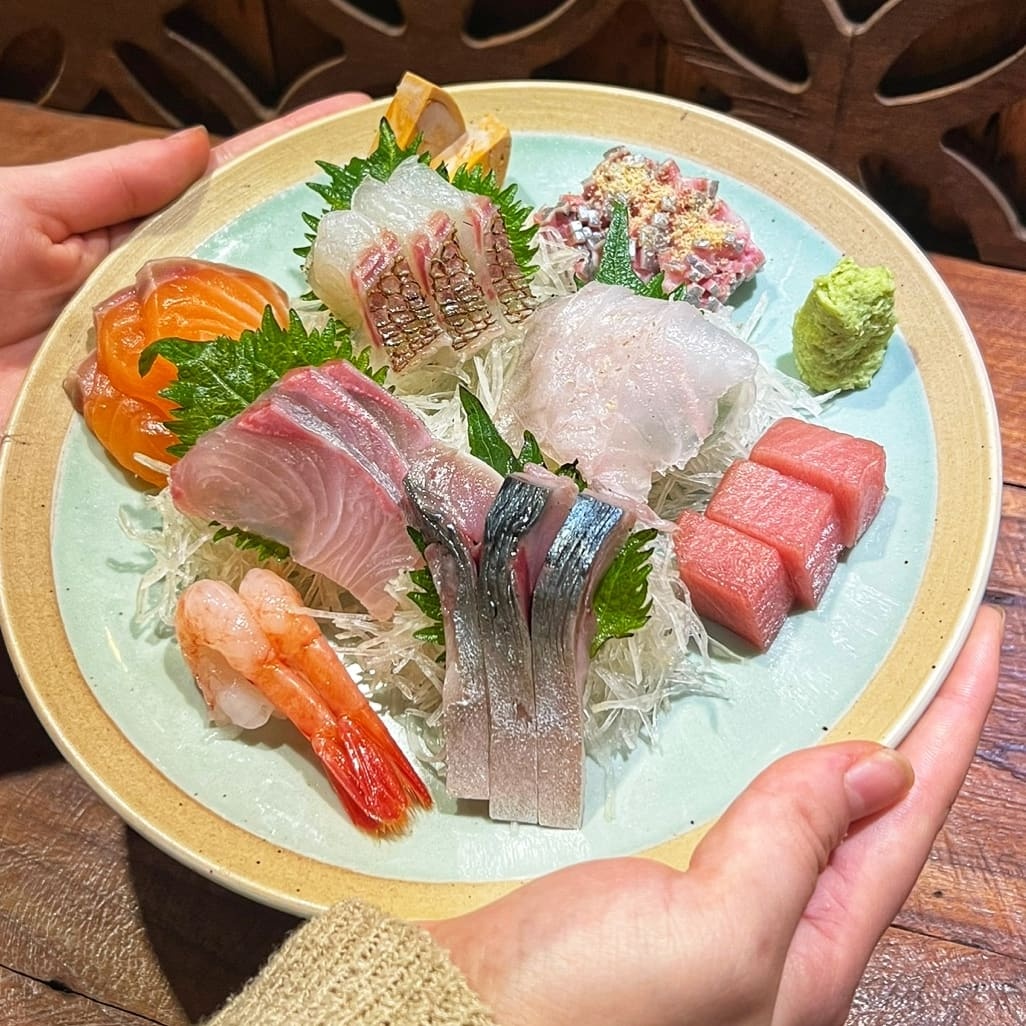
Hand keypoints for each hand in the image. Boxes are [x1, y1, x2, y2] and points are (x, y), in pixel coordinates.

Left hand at [0, 93, 369, 427]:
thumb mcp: (30, 209)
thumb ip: (116, 184)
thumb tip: (201, 143)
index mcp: (138, 246)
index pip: (228, 196)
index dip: (289, 165)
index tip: (354, 131)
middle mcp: (166, 308)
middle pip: (259, 279)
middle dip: (332, 258)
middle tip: (411, 237)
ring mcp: (167, 372)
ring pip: (254, 354)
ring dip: (319, 342)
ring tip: (401, 316)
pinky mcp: (155, 434)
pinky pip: (219, 426)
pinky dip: (269, 423)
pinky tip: (328, 408)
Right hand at [425, 605, 1002, 1025]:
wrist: (446, 1019)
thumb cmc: (577, 1010)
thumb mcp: (713, 938)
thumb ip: (793, 850)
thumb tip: (872, 765)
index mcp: (810, 950)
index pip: (907, 817)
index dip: (950, 722)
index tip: (980, 640)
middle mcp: (775, 928)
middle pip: (867, 807)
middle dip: (911, 723)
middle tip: (932, 648)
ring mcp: (715, 903)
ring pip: (802, 800)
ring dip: (841, 733)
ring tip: (871, 677)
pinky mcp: (658, 878)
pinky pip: (738, 804)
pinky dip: (763, 754)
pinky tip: (758, 735)